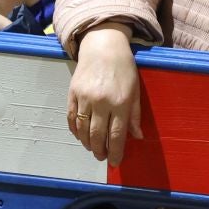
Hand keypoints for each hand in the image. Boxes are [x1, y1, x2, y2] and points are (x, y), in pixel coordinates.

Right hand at [66, 24, 143, 165]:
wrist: (103, 46)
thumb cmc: (124, 68)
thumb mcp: (135, 90)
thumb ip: (135, 114)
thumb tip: (137, 136)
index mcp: (120, 102)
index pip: (116, 134)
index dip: (116, 151)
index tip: (115, 162)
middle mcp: (101, 102)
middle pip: (98, 135)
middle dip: (100, 150)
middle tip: (102, 157)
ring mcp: (84, 98)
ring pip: (82, 129)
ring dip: (87, 143)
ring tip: (93, 148)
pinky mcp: (72, 93)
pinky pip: (71, 118)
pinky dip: (74, 130)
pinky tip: (80, 136)